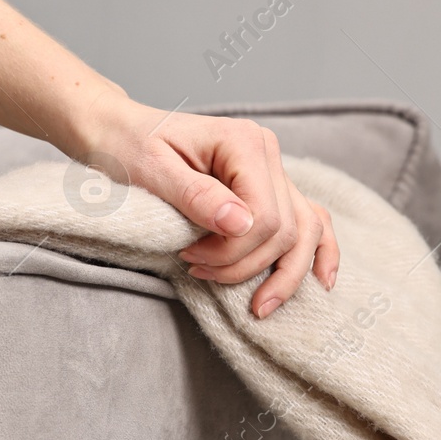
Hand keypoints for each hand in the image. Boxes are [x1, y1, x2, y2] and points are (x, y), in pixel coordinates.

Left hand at [70, 93, 339, 317]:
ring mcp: (273, 170)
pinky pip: (309, 220)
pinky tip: (320, 280)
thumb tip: (241, 226)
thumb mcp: (152, 170)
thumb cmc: (129, 148)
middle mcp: (267, 153)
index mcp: (243, 143)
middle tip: (199, 273)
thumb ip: (197, 196)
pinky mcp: (269, 187)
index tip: (188, 258)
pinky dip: (317, 250)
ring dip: (284, 273)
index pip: (264, 215)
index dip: (232, 251)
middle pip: (285, 229)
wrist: (120, 132)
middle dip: (245, 265)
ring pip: (304, 231)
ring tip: (258, 307)